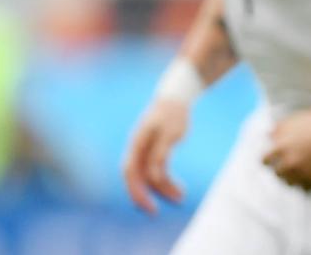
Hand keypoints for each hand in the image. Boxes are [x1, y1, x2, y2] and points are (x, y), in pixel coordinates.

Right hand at [122, 98, 189, 213]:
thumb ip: (160, 154)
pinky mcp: (154, 152)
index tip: (147, 204)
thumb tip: (153, 176)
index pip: (130, 171)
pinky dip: (167, 181)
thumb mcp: (170, 133)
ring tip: (180, 198)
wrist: (176, 99)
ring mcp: (145, 151)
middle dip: (144, 195)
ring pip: (149, 176)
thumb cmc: (173, 114)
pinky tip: (178, 189)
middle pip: (135, 178)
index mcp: (137, 143)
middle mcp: (137, 148)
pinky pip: (158, 172)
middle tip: (154, 212)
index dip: (135, 189)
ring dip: (162, 189)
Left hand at [264, 106, 310, 189]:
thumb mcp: (296, 119)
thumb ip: (279, 129)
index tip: (273, 159)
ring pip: (289, 184)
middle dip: (281, 169)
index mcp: (282, 146)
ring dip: (292, 178)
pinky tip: (310, 176)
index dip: (268, 159)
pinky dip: (306, 185)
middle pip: (277, 174)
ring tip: (300, 171)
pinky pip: (305, 190)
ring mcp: (302, 172)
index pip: (264, 160)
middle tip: (289, 165)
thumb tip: (267, 135)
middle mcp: (289, 161)